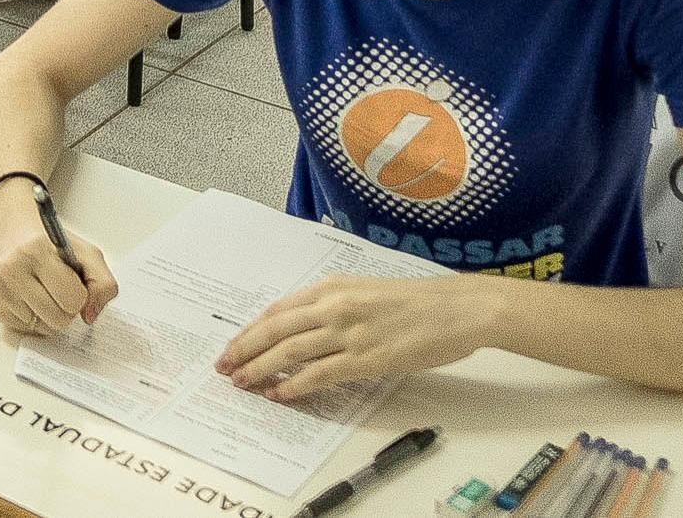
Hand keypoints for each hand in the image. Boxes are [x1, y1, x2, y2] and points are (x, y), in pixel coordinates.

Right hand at [0, 198, 116, 336]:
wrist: (13, 232)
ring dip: (50, 316)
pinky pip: (25, 330)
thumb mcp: (86, 253)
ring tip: (46, 293)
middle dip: (66, 310)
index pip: (73, 299)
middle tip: (61, 292)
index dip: (81, 295)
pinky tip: (31, 299)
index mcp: (37, 251)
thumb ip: (103, 283)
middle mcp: (13, 269)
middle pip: (58, 320)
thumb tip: (89, 316)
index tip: (75, 284)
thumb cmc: (51, 244)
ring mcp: (0, 288)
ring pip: (41, 328)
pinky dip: (33, 320)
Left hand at [218, 274, 492, 403]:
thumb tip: (303, 328)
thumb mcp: (365, 290)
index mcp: (331, 287)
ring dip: (260, 370)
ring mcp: (348, 332)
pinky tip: (280, 395)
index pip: (277, 310)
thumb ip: (333, 305)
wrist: (458, 308)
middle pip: (274, 329)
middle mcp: (333, 305)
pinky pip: (320, 374)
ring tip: (243, 383)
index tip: (234, 345)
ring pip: (289, 352)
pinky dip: (295, 386)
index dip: (250, 330)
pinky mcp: (366, 358)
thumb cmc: (417, 302)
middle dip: (244, 350)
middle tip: (224, 367)